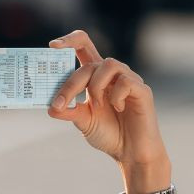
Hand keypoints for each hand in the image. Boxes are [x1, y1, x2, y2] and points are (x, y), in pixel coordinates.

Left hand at [46, 30, 168, 165]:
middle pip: (90, 62)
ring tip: (97, 105)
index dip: (70, 41)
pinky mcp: (142, 90)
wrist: (130, 152)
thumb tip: (51, 108)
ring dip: (96, 86)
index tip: (52, 45)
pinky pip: (125, 81)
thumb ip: (69, 111)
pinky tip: (117, 109)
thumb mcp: (83, 121)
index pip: (83, 47)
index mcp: (95, 76)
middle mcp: (112, 74)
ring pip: (108, 64)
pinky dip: (116, 95)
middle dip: (72, 82)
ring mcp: (128, 80)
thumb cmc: (109, 133)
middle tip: (61, 103)